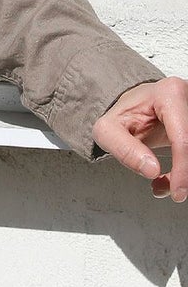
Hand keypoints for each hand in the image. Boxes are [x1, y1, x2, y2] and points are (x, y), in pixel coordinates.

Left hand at [92, 76, 187, 201]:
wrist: (134, 106)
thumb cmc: (123, 115)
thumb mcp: (108, 130)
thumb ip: (124, 149)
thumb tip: (151, 169)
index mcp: (168, 94)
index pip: (183, 139)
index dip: (183, 169)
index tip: (178, 191)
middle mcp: (187, 99)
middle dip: (184, 173)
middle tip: (170, 189)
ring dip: (184, 173)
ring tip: (165, 182)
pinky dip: (185, 169)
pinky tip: (173, 176)